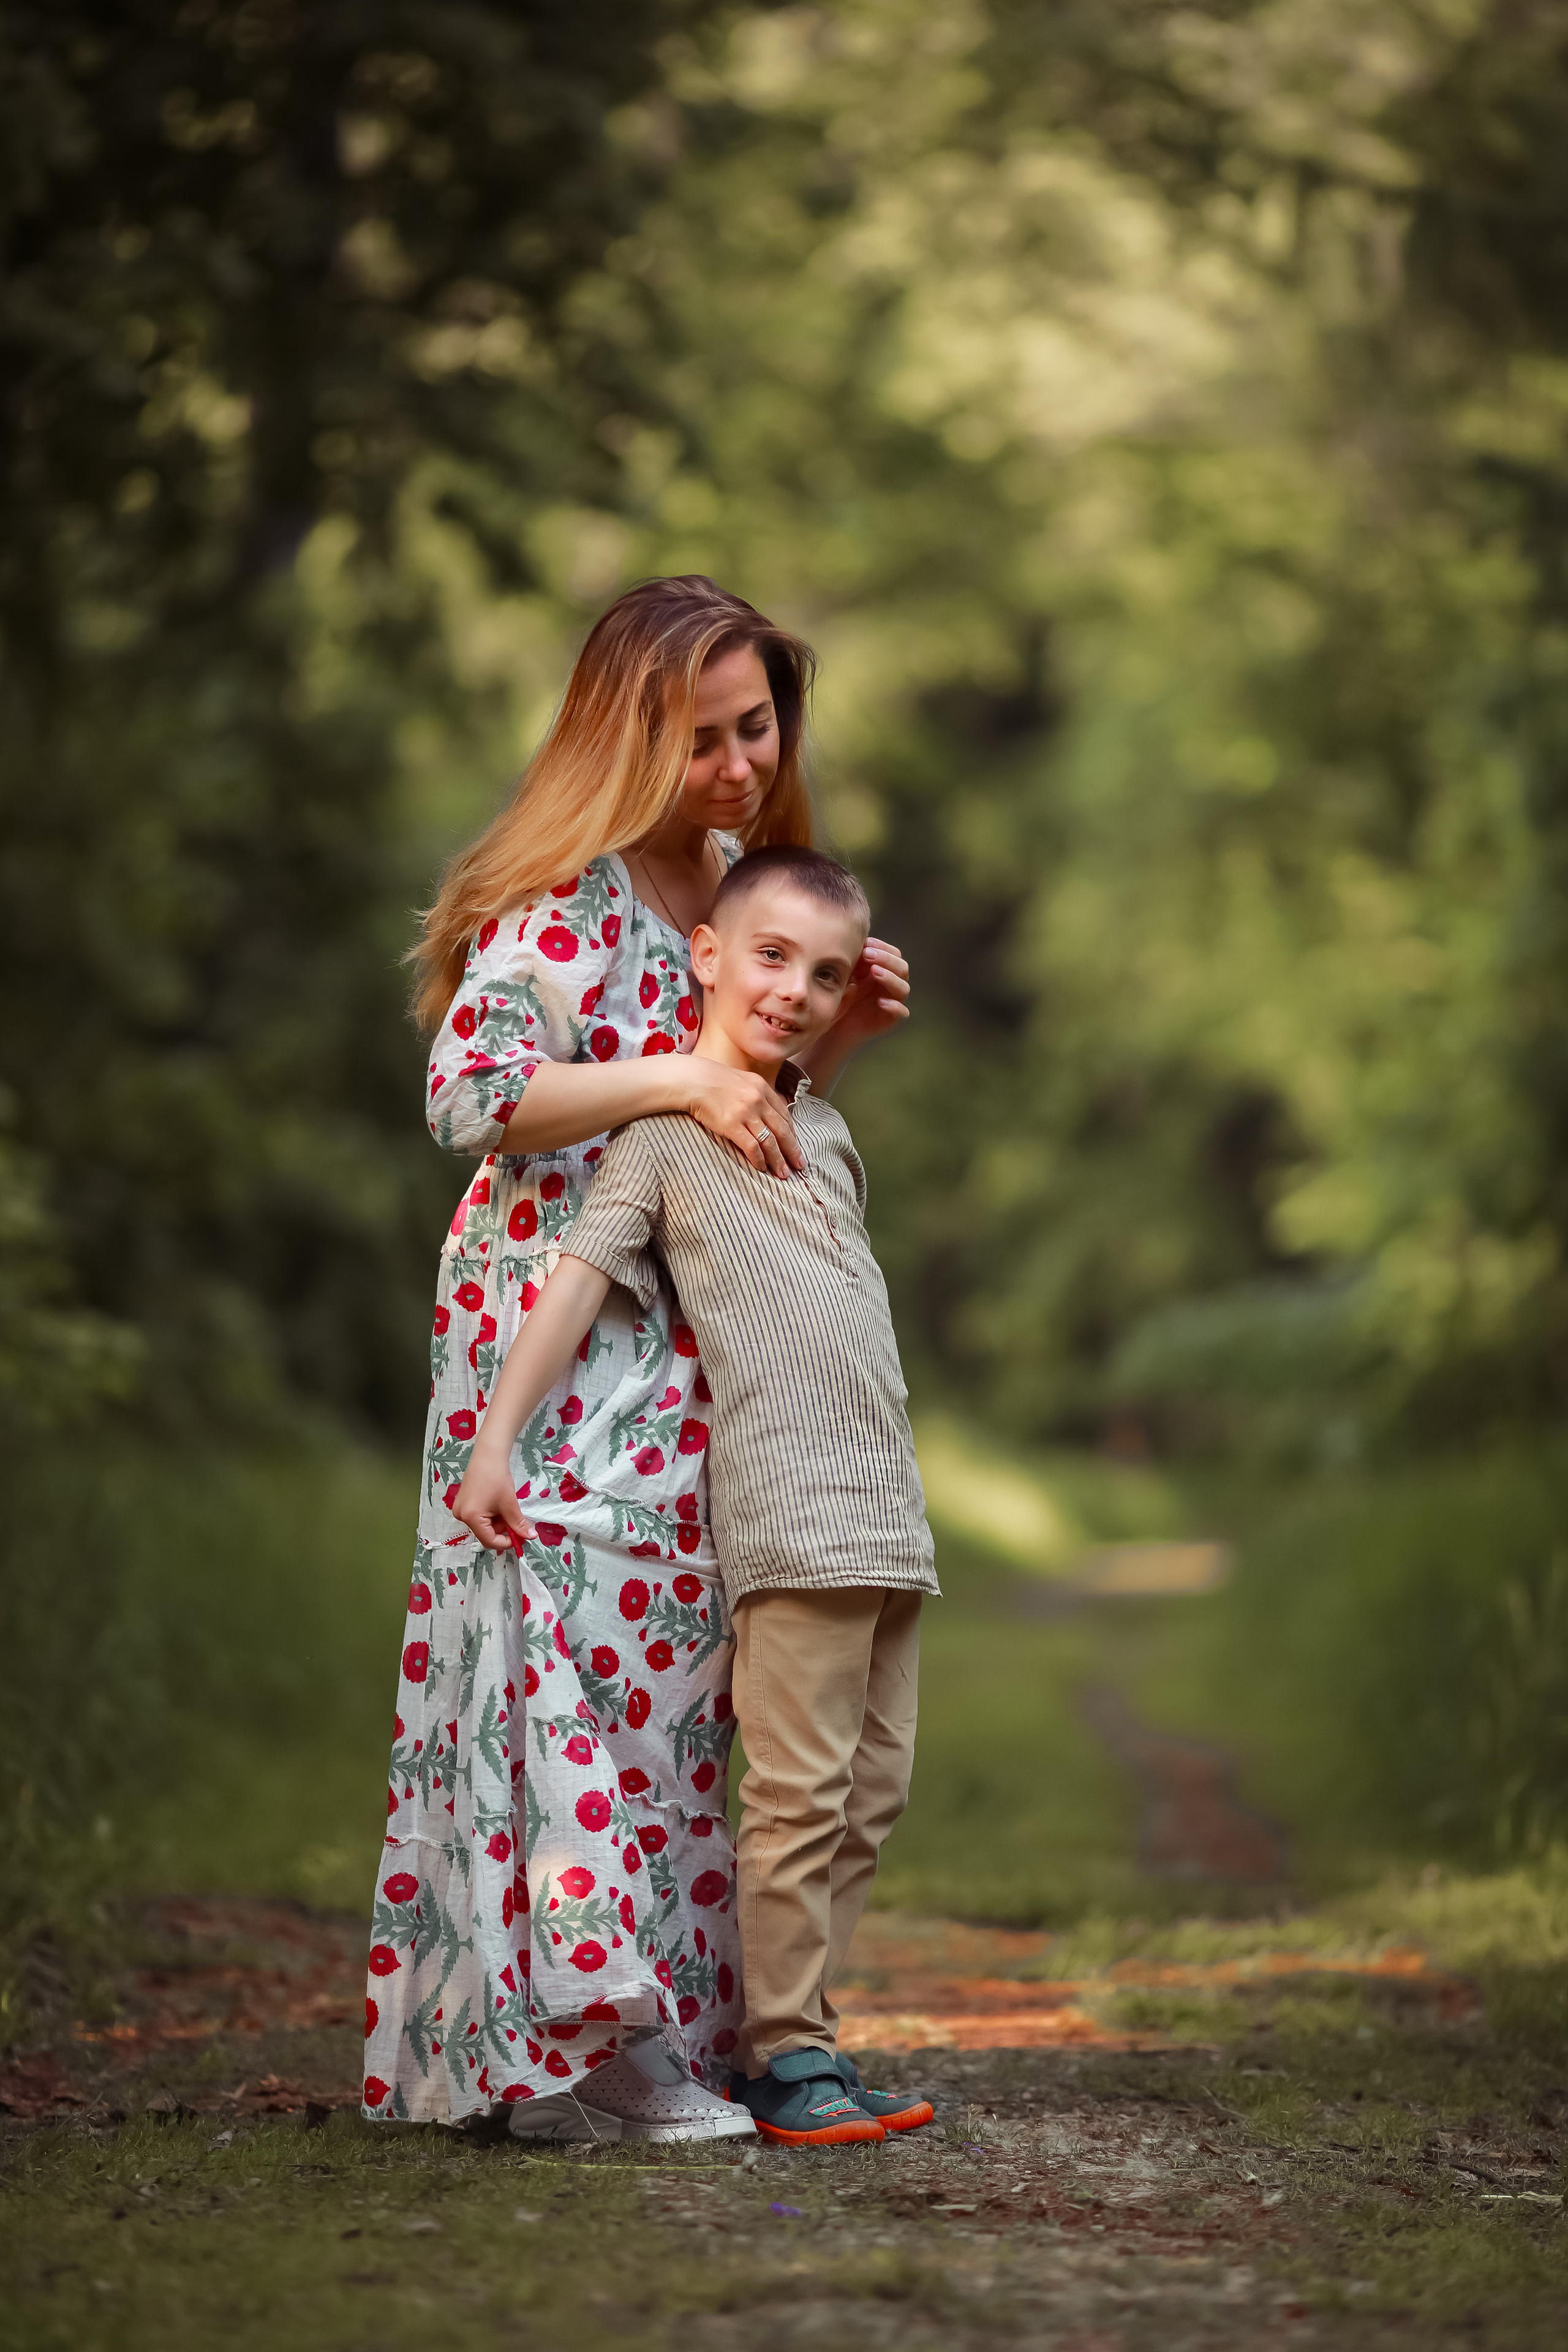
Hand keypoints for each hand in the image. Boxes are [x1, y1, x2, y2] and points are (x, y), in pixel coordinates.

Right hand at [455, 1445, 533, 1553]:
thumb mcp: (510, 1504)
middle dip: (502, 1529)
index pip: (489, 1540)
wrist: (488, 1455)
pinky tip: (497, 1503)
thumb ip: (519, 1524)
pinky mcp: (462, 1504)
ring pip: (483, 1525)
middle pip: (485, 1533)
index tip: (519, 1538)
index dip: (506, 1542)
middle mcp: (461, 1516)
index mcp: (470, 1517)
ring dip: (497, 1522)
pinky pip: (478, 1517)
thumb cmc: (497, 1477)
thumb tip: (530, 1537)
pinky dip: (491, 1515)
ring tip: (506, 1506)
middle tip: (515, 1519)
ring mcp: (460, 1509)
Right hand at [678, 1055, 803, 1176]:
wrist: (693, 1080)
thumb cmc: (714, 1081)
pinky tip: (761, 1168)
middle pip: (782, 1130)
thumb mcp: (742, 1081)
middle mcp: (758, 1100)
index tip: (796, 1147)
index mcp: (763, 1088)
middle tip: (799, 1165)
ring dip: (778, 1160)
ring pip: (769, 1141)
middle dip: (792, 1150)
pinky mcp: (732, 1124)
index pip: (784, 1115)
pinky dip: (759, 1159)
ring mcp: (746, 1112)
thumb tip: (768, 1111)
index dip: (792, 1134)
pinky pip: (751, 1146)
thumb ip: (757, 1094)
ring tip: (783, 1173)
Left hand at [820, 936, 911, 1059]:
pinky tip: (881, 1002)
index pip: (894, 954)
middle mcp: (891, 984)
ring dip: (890, 978)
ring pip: (903, 988)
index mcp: (884, 970)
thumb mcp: (845, 973)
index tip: (866, 944)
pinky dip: (894, 1006)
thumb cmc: (839, 993)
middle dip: (886, 960)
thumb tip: (854, 937)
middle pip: (902, 968)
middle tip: (868, 955)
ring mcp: (893, 1001)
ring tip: (875, 972)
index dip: (883, 948)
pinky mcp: (891, 1019)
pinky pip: (902, 1012)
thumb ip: (854, 959)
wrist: (833, 1021)